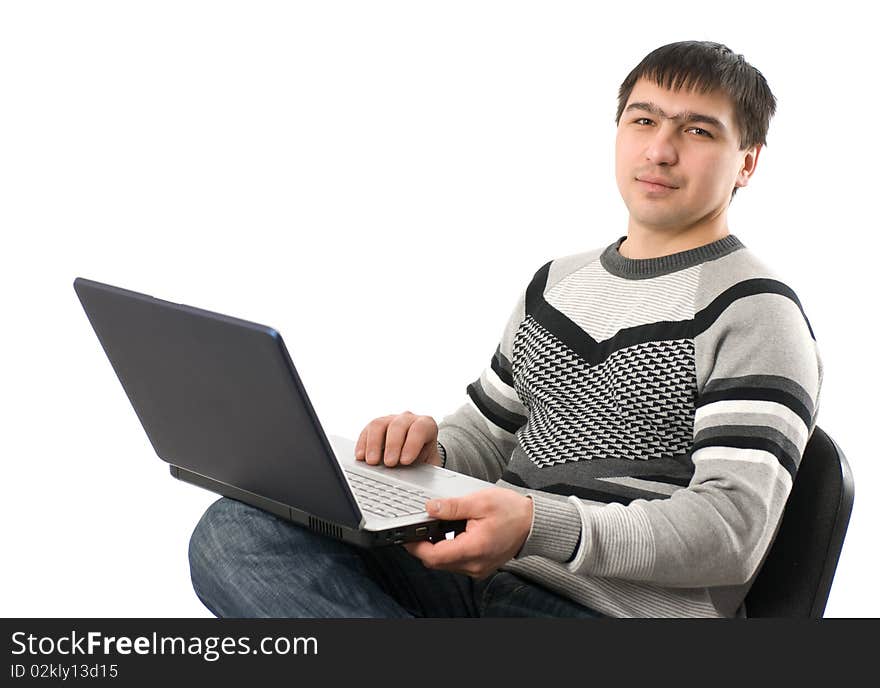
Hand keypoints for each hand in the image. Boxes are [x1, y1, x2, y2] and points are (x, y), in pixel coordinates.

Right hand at [355, 411, 442, 466]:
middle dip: (393, 445)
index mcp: (426, 425)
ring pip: (379, 424)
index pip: (420, 428)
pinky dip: (362, 444)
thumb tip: (416, 479)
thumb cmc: (425, 460)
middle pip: (398, 425)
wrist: (417, 457)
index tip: (405, 461)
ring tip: (372, 462)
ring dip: (374, 444)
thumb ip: (425, 469)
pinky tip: (361, 457)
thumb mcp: (429, 464)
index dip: (412, 444)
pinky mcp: (375, 427)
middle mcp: (408, 419)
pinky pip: (366, 431)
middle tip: (390, 463)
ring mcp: (390, 420)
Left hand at [403, 488, 533, 578]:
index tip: (407, 535)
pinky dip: (449, 550)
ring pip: (446, 564)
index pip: (434, 556)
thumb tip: (430, 507)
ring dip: (436, 548)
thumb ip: (452, 506)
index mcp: (474, 548)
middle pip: (437, 562)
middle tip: (418, 528)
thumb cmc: (511, 511)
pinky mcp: (480, 567)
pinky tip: (451, 533)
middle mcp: (475, 564)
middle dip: (423, 547)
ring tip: (436, 527)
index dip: (416, 547)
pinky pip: (457, 563)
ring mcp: (478, 568)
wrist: (532, 523)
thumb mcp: (479, 502)